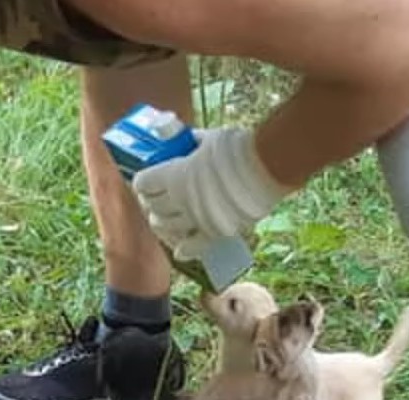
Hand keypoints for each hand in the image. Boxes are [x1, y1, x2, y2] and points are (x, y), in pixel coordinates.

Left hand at [132, 126, 287, 261]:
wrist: (266, 167)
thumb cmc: (237, 148)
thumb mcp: (209, 139)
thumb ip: (194, 143)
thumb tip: (190, 141)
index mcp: (174, 175)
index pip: (144, 183)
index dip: (142, 182)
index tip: (145, 180)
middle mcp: (180, 201)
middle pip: (153, 207)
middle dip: (150, 202)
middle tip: (152, 198)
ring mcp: (196, 219)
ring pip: (166, 229)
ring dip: (161, 224)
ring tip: (162, 219)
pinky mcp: (213, 233)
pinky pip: (193, 247)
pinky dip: (184, 249)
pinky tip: (179, 251)